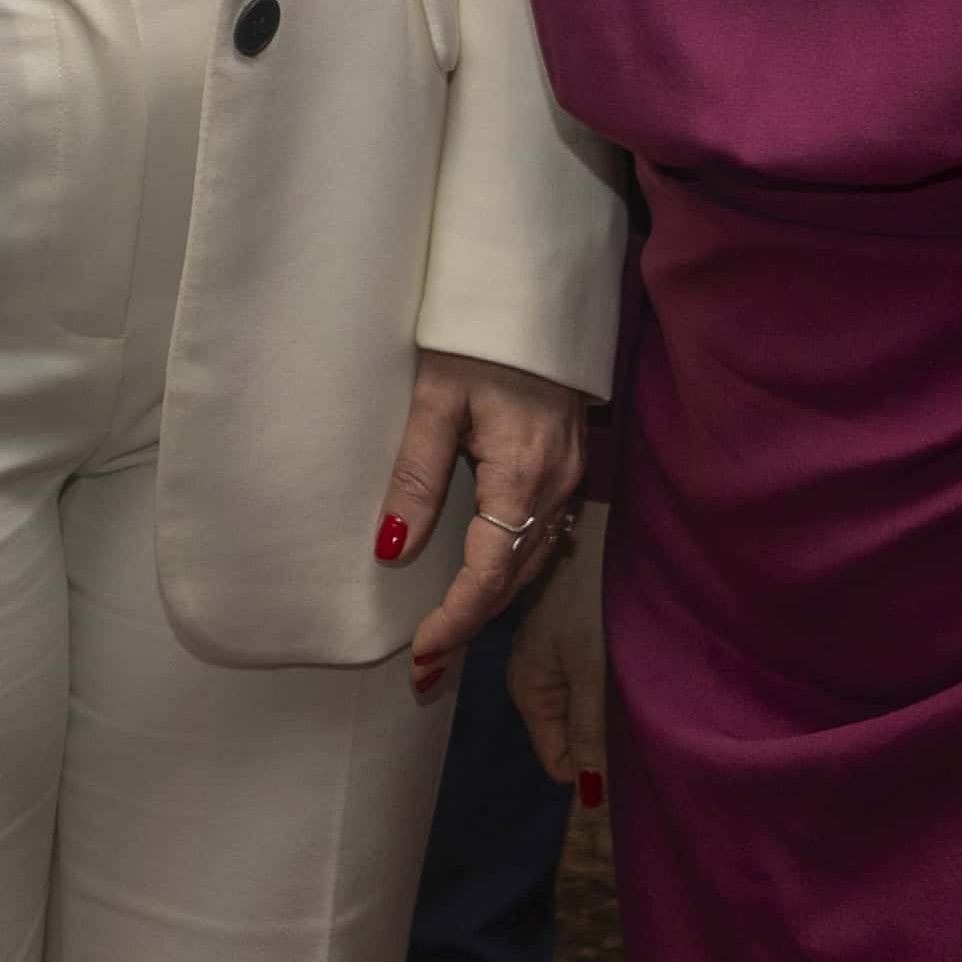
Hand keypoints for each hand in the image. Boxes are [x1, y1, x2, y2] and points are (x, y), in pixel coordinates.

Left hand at [376, 348, 585, 686]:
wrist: (536, 293)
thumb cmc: (478, 337)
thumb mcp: (434, 399)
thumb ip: (416, 476)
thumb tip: (392, 550)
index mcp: (522, 477)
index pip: (488, 573)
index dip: (455, 620)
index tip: (421, 654)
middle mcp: (555, 488)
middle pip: (513, 579)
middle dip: (469, 625)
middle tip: (425, 667)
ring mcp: (569, 478)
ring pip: (530, 561)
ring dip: (489, 602)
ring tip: (444, 636)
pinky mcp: (567, 465)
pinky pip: (541, 536)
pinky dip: (509, 568)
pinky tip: (483, 580)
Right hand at [506, 503, 606, 807]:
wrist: (593, 531)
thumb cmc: (588, 599)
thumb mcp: (591, 670)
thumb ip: (587, 733)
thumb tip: (585, 796)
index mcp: (528, 688)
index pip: (556, 758)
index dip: (588, 764)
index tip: (622, 749)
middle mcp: (528, 674)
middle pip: (563, 733)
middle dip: (594, 738)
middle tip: (628, 716)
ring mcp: (543, 653)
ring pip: (573, 706)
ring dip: (598, 709)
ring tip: (628, 693)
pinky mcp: (559, 634)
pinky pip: (578, 680)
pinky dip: (598, 684)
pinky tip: (618, 670)